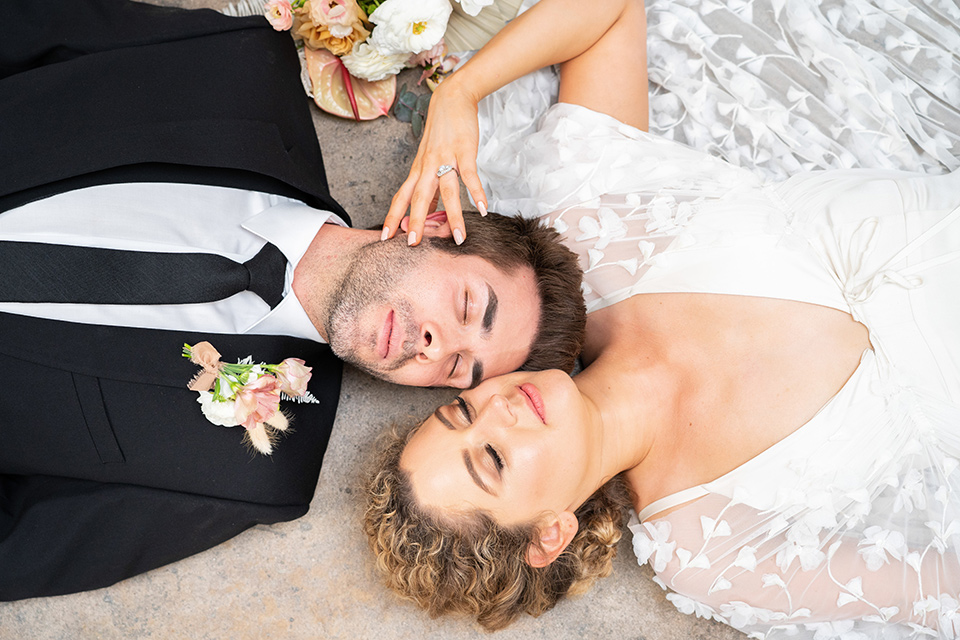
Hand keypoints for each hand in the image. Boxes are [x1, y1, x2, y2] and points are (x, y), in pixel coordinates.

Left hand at [382, 82, 487, 245]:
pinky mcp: (464, 151)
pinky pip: (470, 176)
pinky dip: (477, 193)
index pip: (401, 198)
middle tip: (412, 245)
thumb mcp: (428, 161)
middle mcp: (427, 167)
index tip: (385, 238)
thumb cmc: (440, 133)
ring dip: (453, 216)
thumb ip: (428, 187)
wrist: (450, 99)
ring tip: (458, 238)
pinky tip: (482, 209)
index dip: (393, 217)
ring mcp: (445, 159)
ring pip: (448, 192)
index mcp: (418, 171)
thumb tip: (426, 213)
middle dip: (414, 222)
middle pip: (418, 198)